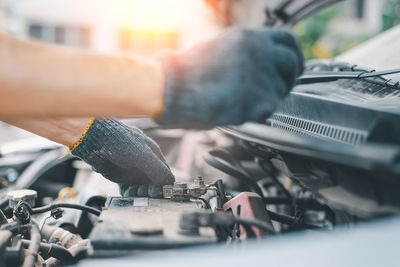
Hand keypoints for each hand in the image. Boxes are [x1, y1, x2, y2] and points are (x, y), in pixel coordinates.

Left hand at [72, 119, 173, 196]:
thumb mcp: (143, 155)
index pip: (165, 173)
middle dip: (151, 189)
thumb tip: (170, 183)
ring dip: (139, 192)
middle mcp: (144, 162)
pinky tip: (127, 192)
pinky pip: (128, 189)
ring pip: (141, 187)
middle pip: (153, 183)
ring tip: (134, 191)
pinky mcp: (120, 176)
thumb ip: (158, 169)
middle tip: (145, 192)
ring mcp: (132, 170)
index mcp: (153, 154)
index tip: (159, 192)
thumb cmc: (119, 141)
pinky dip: (129, 193)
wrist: (93, 139)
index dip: (163, 184)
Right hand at [158, 27, 302, 127]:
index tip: (292, 65)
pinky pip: (268, 110)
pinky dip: (256, 113)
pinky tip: (236, 110)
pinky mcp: (262, 101)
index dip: (293, 54)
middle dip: (289, 77)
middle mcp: (262, 53)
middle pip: (293, 64)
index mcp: (251, 38)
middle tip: (279, 87)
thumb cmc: (188, 73)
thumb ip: (244, 52)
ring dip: (268, 97)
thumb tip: (256, 61)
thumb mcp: (218, 48)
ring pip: (281, 90)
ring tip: (242, 100)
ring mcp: (264, 77)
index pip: (288, 40)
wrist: (177, 91)